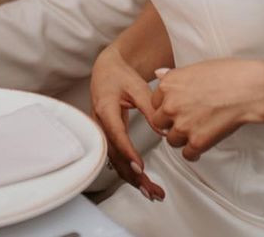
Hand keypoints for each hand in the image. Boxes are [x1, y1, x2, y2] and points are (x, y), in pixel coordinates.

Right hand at [91, 44, 165, 200]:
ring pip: (115, 162)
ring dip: (132, 179)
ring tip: (152, 192)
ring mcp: (102, 134)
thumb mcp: (137, 87)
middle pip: (114, 156)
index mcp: (105, 108)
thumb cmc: (121, 76)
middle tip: (151, 190)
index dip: (127, 151)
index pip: (116, 134)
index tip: (139, 167)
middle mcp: (100, 124)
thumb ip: (150, 108)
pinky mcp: (107, 139)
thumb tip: (164, 131)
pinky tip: (143, 183)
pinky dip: (129, 172)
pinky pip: (117, 159)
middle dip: (132, 175)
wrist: (106, 71)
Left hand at [151, 59, 263, 161]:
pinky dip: (194, 152)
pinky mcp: (197, 142)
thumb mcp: (197, 67)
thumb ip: (174, 76)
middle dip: (171, 123)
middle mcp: (171, 105)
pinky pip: (187, 154)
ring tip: (197, 130)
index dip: (166, 106)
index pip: (154, 102)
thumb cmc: (228, 74)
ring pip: (172, 140)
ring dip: (182, 138)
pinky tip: (202, 143)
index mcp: (169, 85)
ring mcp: (183, 125)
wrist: (249, 89)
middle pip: (159, 123)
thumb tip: (159, 73)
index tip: (177, 107)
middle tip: (186, 120)